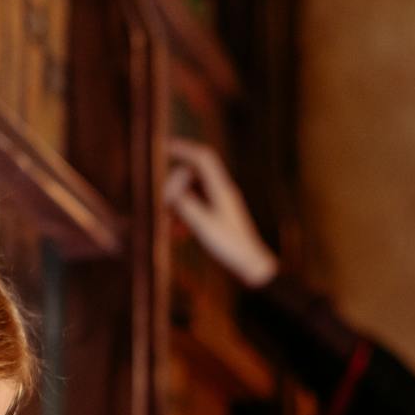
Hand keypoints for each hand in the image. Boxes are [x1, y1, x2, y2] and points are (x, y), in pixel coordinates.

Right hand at [165, 139, 278, 287]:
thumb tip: (170, 193)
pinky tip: (178, 234)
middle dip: (174, 188)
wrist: (251, 267)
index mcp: (221, 189)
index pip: (202, 158)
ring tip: (169, 226)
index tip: (163, 147)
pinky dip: (184, 217)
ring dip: (178, 206)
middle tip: (163, 207)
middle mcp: (221, 192)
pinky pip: (196, 208)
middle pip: (192, 176)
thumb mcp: (203, 225)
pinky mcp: (218, 217)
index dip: (183, 149)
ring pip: (192, 194)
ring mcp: (220, 204)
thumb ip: (185, 205)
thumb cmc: (230, 247)